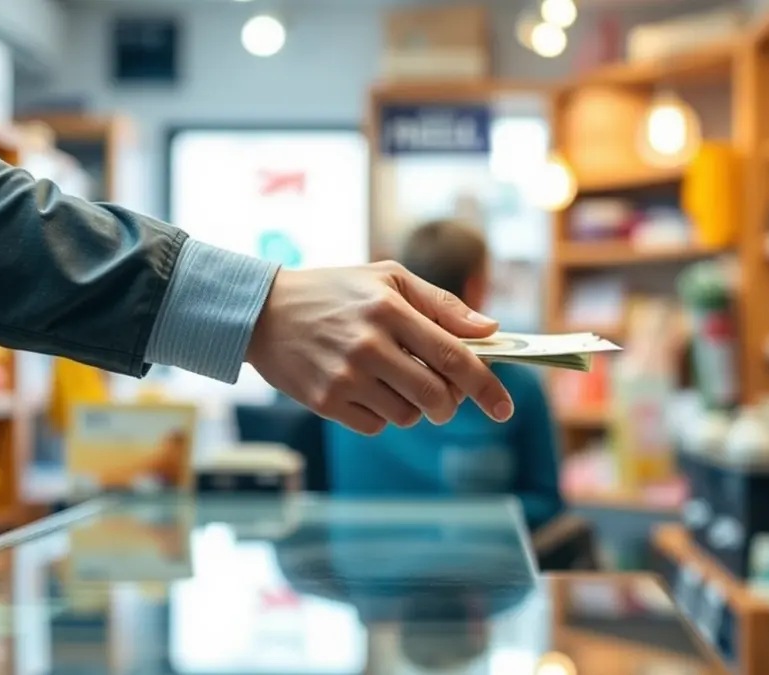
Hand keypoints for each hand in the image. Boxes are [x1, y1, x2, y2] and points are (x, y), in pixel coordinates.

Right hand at [245, 261, 513, 434]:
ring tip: (393, 381)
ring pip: (407, 416)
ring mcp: (345, 376)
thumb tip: (490, 331)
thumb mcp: (388, 278)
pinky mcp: (325, 401)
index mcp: (389, 309)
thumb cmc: (334, 291)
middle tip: (445, 397)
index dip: (486, 386)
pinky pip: (376, 426)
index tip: (504, 408)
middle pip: (435, 396)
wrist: (263, 312)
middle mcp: (369, 345)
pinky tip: (366, 389)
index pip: (453, 356)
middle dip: (451, 404)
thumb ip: (442, 305)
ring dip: (413, 407)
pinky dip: (382, 415)